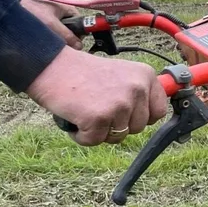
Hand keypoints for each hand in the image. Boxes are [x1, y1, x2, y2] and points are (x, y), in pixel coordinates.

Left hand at [20, 0, 80, 47]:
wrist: (9, 7)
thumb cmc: (32, 11)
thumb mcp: (52, 25)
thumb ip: (68, 36)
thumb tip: (79, 47)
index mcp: (67, 9)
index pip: (81, 24)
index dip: (79, 34)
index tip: (73, 42)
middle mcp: (61, 13)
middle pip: (71, 30)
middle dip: (66, 38)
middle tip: (58, 43)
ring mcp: (51, 17)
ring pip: (60, 33)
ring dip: (56, 39)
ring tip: (46, 40)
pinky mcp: (42, 22)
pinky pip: (51, 33)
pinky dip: (48, 37)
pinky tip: (41, 39)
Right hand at [26, 48, 168, 146]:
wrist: (49, 65)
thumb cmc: (82, 73)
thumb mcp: (121, 74)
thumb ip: (138, 93)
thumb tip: (155, 116)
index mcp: (145, 76)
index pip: (158, 111)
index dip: (140, 117)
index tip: (125, 112)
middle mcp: (137, 89)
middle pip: (138, 127)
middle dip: (117, 124)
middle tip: (97, 107)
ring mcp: (119, 104)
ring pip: (118, 136)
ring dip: (100, 131)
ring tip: (86, 110)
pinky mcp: (99, 118)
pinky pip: (94, 141)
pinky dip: (81, 135)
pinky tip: (75, 117)